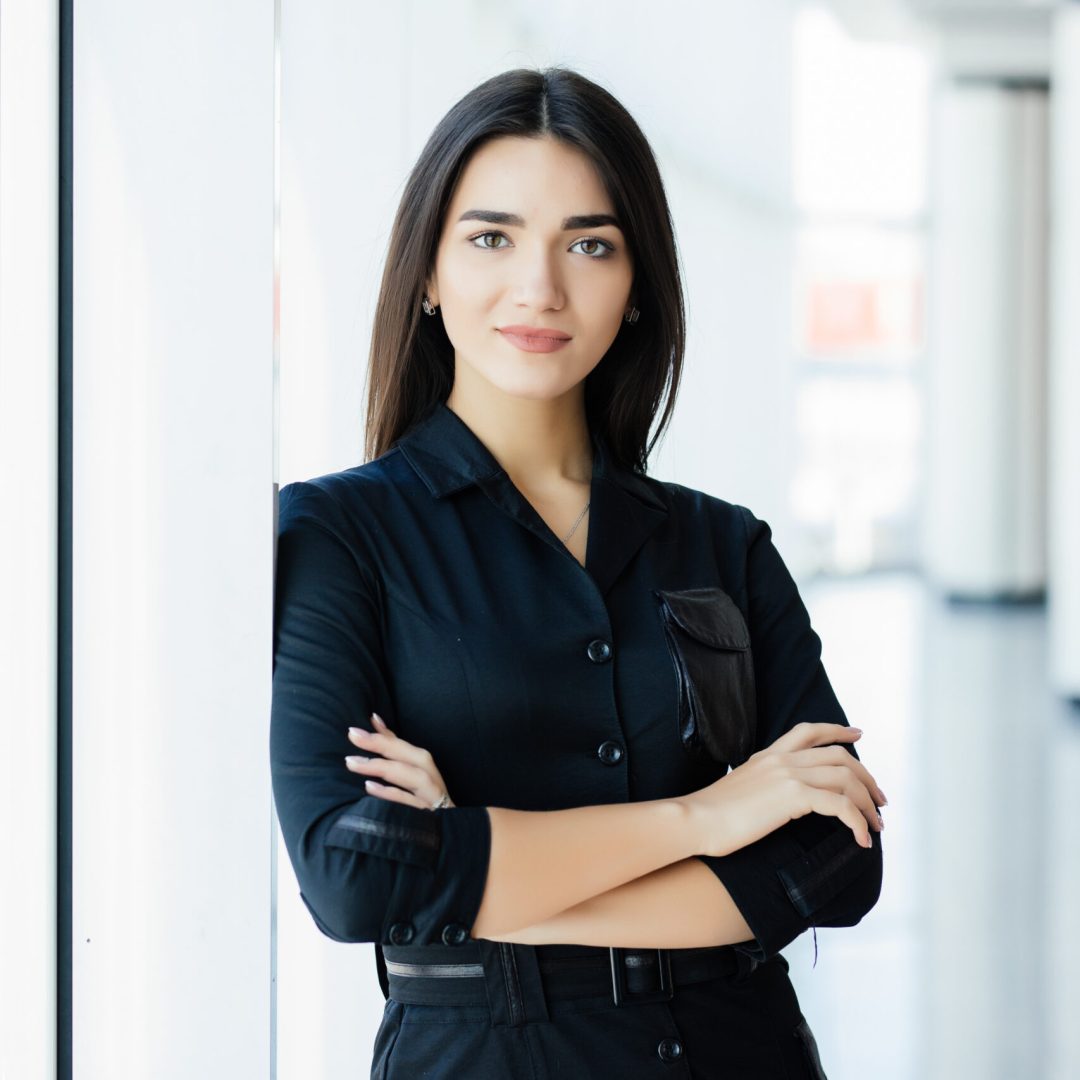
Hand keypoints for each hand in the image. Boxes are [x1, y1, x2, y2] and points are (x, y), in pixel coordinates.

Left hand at [345, 712, 455, 810]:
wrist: (448, 832)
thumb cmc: (425, 795)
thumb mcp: (411, 769)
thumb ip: (392, 746)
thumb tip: (374, 720)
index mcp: (424, 765)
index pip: (402, 746)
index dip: (380, 734)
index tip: (354, 729)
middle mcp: (431, 776)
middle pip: (410, 756)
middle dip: (382, 744)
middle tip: (353, 735)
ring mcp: (432, 796)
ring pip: (413, 777)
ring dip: (384, 767)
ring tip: (353, 763)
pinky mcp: (430, 815)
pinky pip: (411, 804)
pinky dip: (392, 794)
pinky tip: (369, 787)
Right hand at [677, 722, 886, 855]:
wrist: (697, 819)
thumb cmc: (712, 814)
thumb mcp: (741, 787)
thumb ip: (763, 784)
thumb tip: (779, 799)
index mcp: (768, 755)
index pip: (809, 731)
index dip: (838, 731)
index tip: (857, 736)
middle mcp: (781, 759)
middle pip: (839, 756)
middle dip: (867, 778)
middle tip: (880, 801)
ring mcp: (788, 775)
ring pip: (846, 779)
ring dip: (868, 804)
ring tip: (876, 826)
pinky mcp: (793, 797)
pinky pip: (840, 806)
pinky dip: (858, 822)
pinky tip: (861, 839)